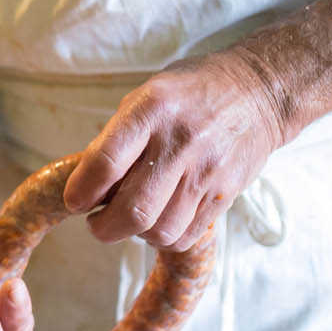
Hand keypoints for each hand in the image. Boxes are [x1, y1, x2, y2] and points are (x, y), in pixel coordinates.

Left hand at [63, 48, 286, 250]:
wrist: (257, 93)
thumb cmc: (188, 96)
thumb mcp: (144, 98)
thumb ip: (115, 139)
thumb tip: (85, 186)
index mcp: (151, 111)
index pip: (105, 164)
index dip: (81, 193)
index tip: (74, 202)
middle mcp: (180, 142)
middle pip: (134, 211)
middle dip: (103, 228)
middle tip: (97, 222)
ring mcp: (206, 172)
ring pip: (160, 232)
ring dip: (136, 234)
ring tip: (132, 218)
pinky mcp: (225, 194)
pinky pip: (185, 236)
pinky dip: (164, 237)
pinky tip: (160, 219)